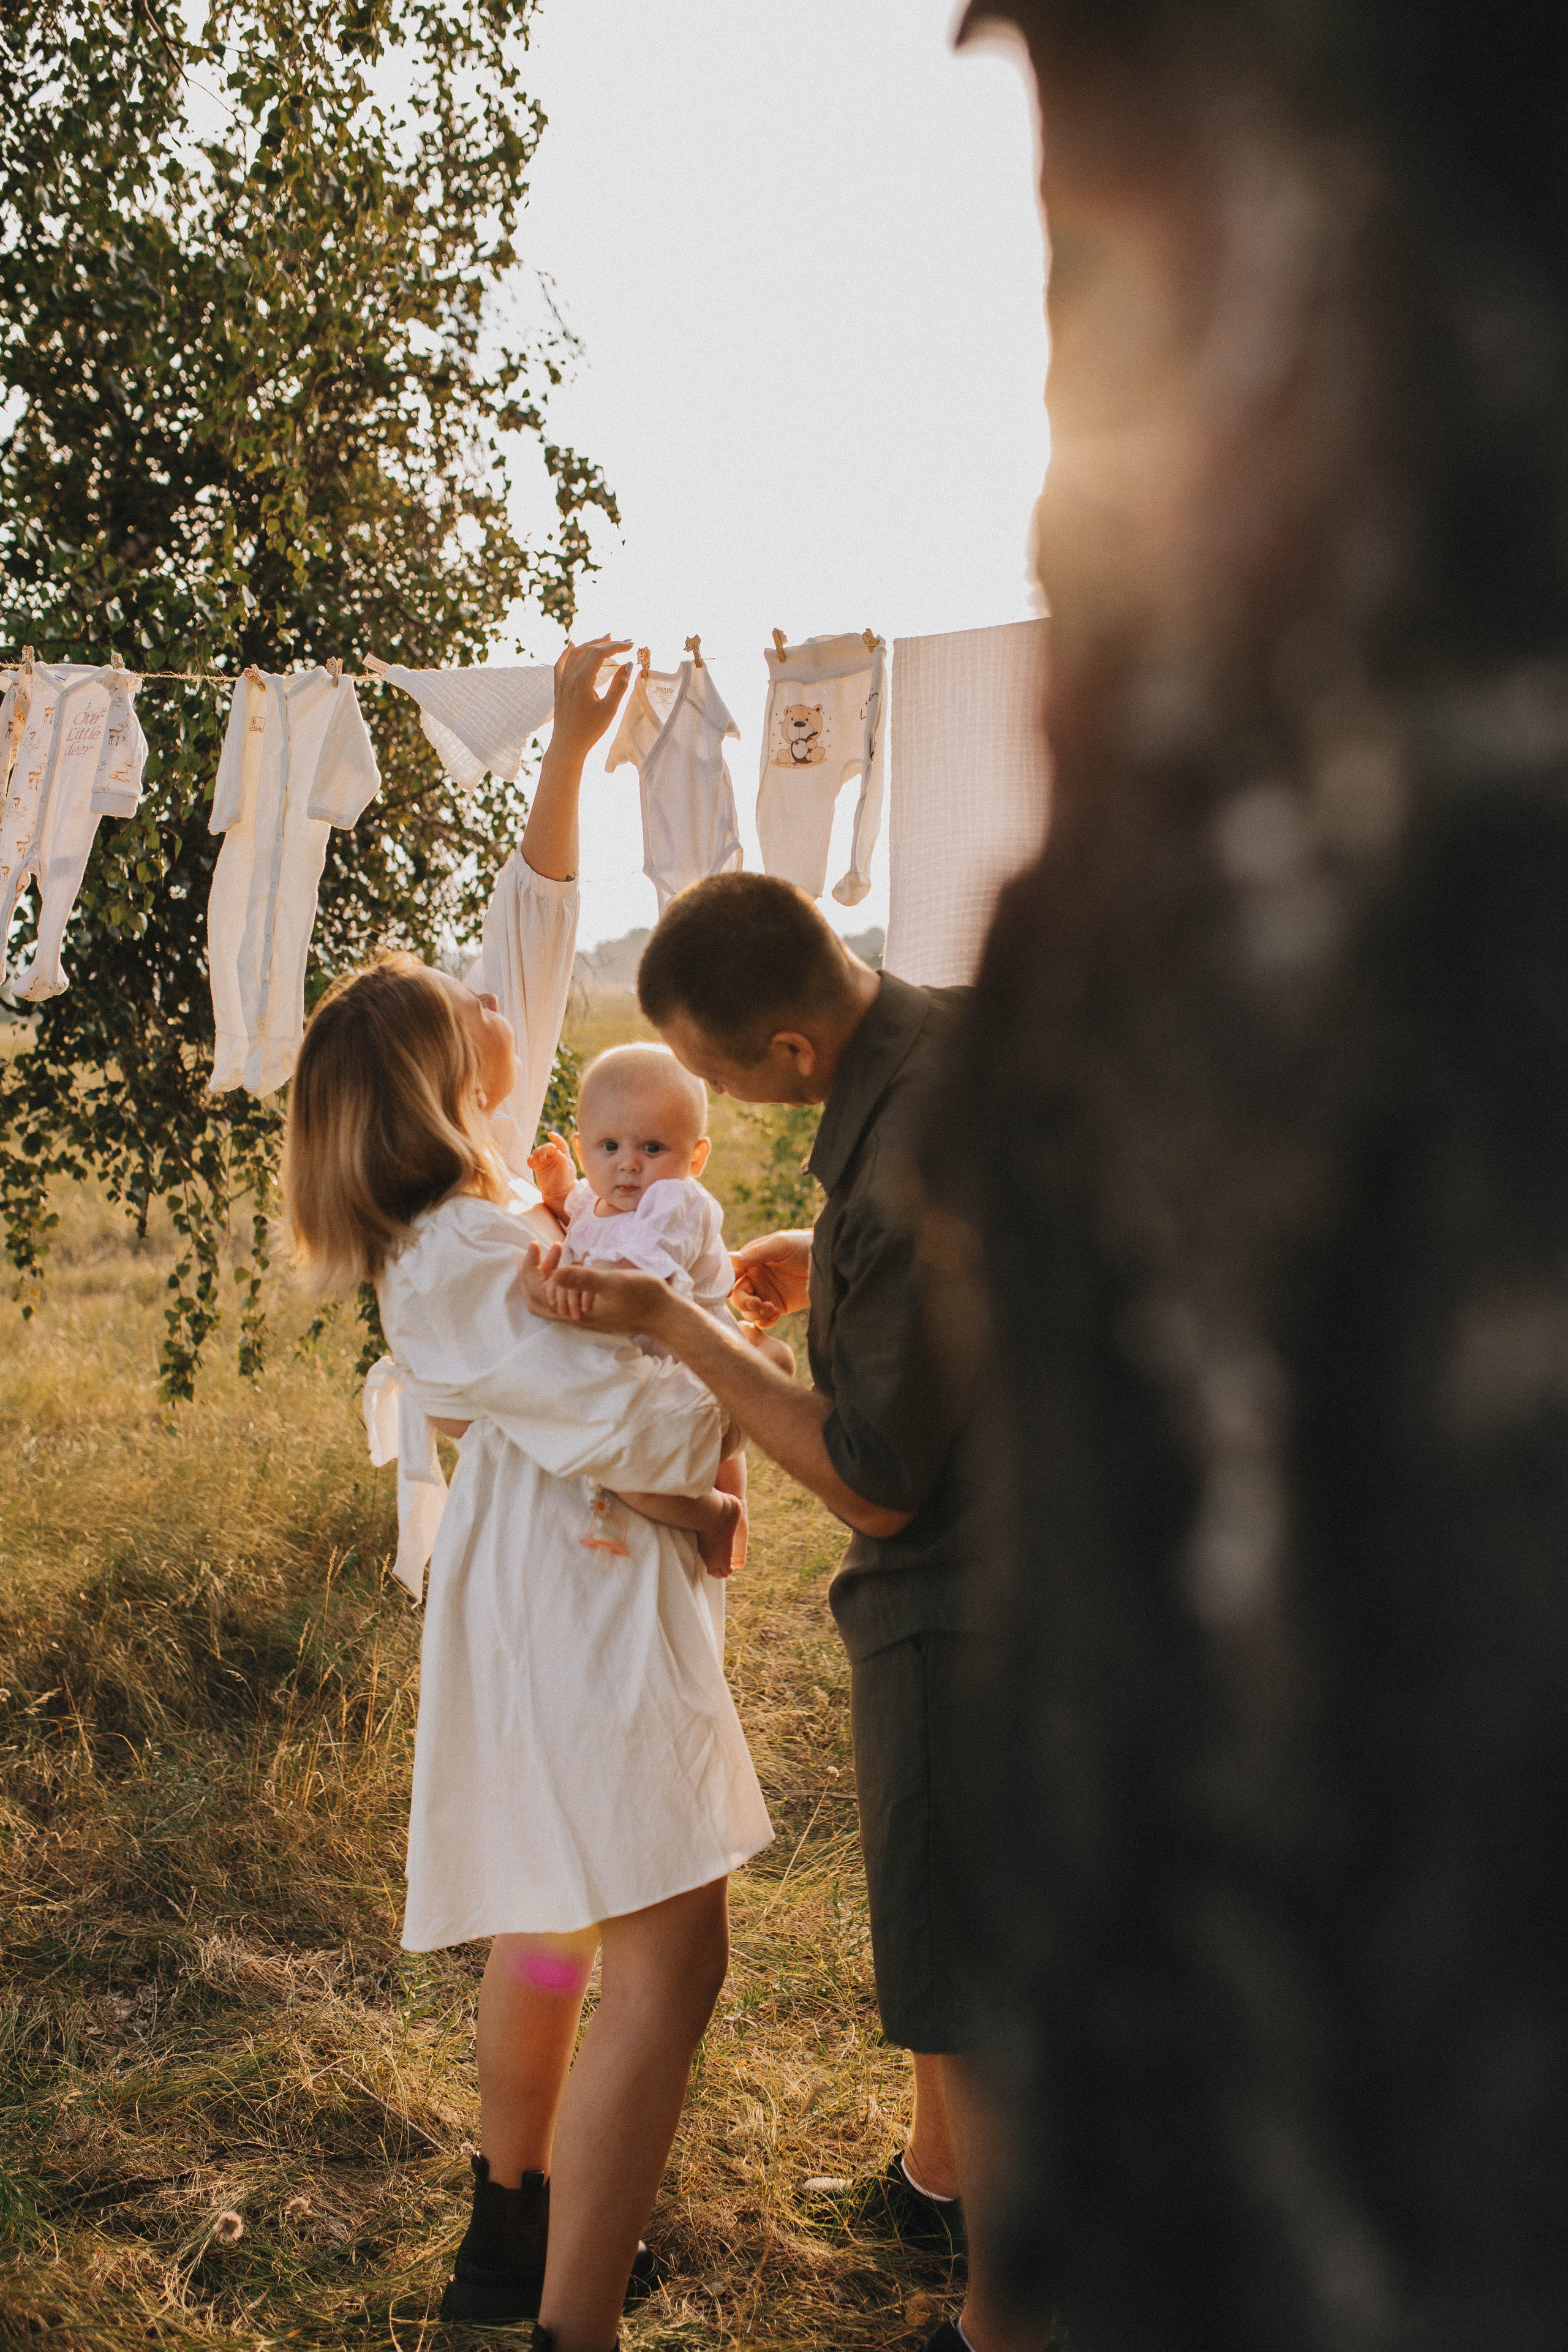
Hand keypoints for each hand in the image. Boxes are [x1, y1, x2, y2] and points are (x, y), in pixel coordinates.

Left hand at [521, 1246, 665, 1335]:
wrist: (664, 1313)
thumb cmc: (643, 1296)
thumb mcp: (615, 1282)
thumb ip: (585, 1279)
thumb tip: (555, 1273)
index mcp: (575, 1312)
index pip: (537, 1293)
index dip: (530, 1269)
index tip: (535, 1245)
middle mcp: (574, 1317)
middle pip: (536, 1299)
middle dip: (532, 1272)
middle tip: (539, 1248)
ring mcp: (582, 1314)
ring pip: (550, 1298)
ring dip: (546, 1273)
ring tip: (557, 1249)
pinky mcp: (592, 1309)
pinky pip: (565, 1296)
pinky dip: (561, 1278)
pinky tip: (574, 1262)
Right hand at [527, 1129, 577, 1216]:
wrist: (556, 1193)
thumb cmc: (563, 1182)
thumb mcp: (565, 1171)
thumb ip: (562, 1160)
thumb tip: (556, 1151)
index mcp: (564, 1156)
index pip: (561, 1144)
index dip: (556, 1138)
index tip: (550, 1134)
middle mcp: (554, 1156)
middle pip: (547, 1147)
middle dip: (543, 1150)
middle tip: (541, 1159)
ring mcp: (545, 1160)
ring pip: (538, 1151)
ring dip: (536, 1154)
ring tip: (536, 1162)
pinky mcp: (538, 1165)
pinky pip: (531, 1159)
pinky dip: (530, 1160)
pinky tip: (531, 1166)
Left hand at [550, 635, 630, 762]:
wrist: (567, 745)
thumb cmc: (590, 730)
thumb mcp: (609, 709)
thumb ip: (619, 685)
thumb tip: (627, 665)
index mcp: (582, 681)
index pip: (599, 653)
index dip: (616, 646)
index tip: (631, 646)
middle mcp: (569, 676)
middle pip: (589, 650)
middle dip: (608, 643)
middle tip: (625, 642)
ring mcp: (562, 681)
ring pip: (576, 653)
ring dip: (592, 643)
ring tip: (606, 638)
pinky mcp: (558, 687)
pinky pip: (561, 663)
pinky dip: (568, 652)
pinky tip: (573, 645)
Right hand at [728, 1229, 813, 1327]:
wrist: (830, 1261)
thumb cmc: (804, 1245)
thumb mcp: (780, 1245)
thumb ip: (755, 1253)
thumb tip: (730, 1258)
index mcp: (751, 1261)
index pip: (731, 1275)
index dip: (727, 1285)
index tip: (729, 1293)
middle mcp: (756, 1278)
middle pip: (738, 1296)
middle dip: (744, 1302)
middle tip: (757, 1303)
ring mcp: (767, 1293)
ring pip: (748, 1310)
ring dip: (754, 1313)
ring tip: (770, 1309)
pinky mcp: (779, 1306)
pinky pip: (764, 1319)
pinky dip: (764, 1320)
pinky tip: (775, 1315)